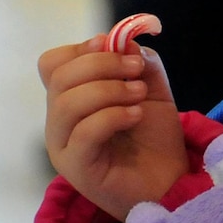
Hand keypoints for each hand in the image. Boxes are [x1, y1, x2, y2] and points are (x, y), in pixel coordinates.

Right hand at [40, 36, 190, 218]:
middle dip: (102, 64)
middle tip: (137, 70)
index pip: (52, 64)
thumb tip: (123, 40)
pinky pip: (84, 132)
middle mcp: (59, 122)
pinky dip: (113, 116)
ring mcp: (64, 146)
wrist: (170, 182)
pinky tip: (136, 116)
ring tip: (139, 96)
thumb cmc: (153, 138)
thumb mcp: (152, 89)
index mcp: (70, 99)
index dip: (80, 49)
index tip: (112, 44)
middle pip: (60, 78)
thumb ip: (140, 61)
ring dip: (110, 89)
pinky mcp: (76, 168)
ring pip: (68, 103)